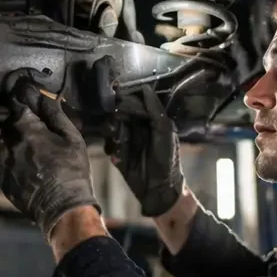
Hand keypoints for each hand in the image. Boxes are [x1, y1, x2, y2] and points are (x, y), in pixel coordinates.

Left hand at [0, 76, 100, 238]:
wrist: (62, 208)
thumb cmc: (71, 171)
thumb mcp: (71, 137)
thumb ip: (53, 112)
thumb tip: (43, 94)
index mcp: (24, 126)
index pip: (17, 99)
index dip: (24, 93)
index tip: (30, 91)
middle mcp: (6, 140)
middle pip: (12, 120)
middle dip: (26, 121)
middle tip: (44, 132)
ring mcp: (1, 160)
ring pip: (7, 140)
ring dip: (19, 141)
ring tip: (39, 154)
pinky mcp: (0, 176)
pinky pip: (3, 159)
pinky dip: (14, 158)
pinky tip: (30, 167)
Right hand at [106, 85, 184, 217]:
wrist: (159, 188)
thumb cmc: (167, 158)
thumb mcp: (165, 130)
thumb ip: (155, 109)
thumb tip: (144, 87)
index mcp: (151, 120)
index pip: (135, 102)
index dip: (127, 99)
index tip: (119, 98)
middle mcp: (138, 128)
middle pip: (120, 113)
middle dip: (119, 117)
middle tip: (121, 122)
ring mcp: (127, 141)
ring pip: (112, 128)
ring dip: (114, 134)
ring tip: (120, 142)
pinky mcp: (118, 154)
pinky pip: (109, 145)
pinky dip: (111, 148)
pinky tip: (118, 155)